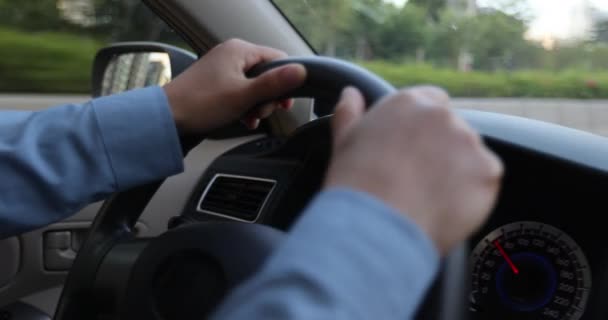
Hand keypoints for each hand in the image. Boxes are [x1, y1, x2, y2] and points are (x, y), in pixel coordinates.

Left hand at [163, 39, 306, 132]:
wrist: (168, 118)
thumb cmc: (201, 104)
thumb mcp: (244, 95)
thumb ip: (274, 83)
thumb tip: (302, 71)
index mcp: (240, 50)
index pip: (279, 59)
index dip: (286, 82)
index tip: (285, 102)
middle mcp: (232, 54)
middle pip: (268, 74)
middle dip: (268, 97)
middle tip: (260, 112)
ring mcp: (224, 68)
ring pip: (255, 85)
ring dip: (257, 105)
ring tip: (249, 117)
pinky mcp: (218, 82)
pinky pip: (242, 91)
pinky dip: (246, 105)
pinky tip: (243, 118)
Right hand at [324, 86, 502, 253]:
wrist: (375, 223)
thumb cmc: (355, 185)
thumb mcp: (344, 141)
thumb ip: (351, 112)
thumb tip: (351, 94)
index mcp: (408, 103)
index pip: (432, 101)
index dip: (424, 129)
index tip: (414, 150)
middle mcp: (442, 115)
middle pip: (453, 130)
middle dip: (442, 151)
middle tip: (418, 180)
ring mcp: (468, 142)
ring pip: (471, 156)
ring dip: (458, 172)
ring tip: (429, 198)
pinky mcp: (487, 171)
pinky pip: (486, 181)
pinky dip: (472, 196)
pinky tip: (444, 208)